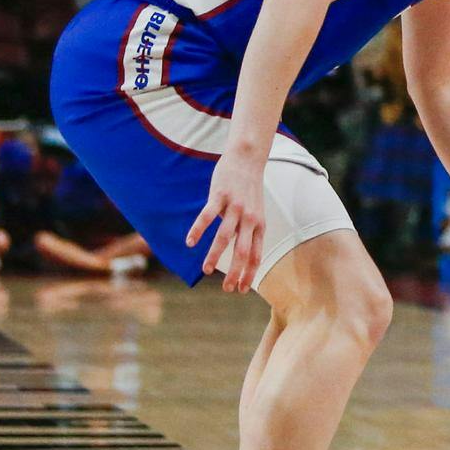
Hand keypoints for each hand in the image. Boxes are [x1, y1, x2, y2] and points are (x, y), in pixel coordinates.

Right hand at [189, 149, 265, 293]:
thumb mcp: (255, 213)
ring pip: (225, 237)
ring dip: (215, 255)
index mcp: (259, 225)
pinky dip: (198, 230)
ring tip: (205, 270)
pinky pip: (207, 216)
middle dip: (235, 272)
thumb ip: (248, 233)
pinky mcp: (220, 196)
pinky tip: (190, 243)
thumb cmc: (249, 190)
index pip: (256, 255)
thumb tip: (239, 255)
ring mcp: (235, 207)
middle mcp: (249, 219)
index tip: (240, 290)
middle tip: (226, 289)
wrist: (247, 159)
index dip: (249, 274)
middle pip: (243, 251)